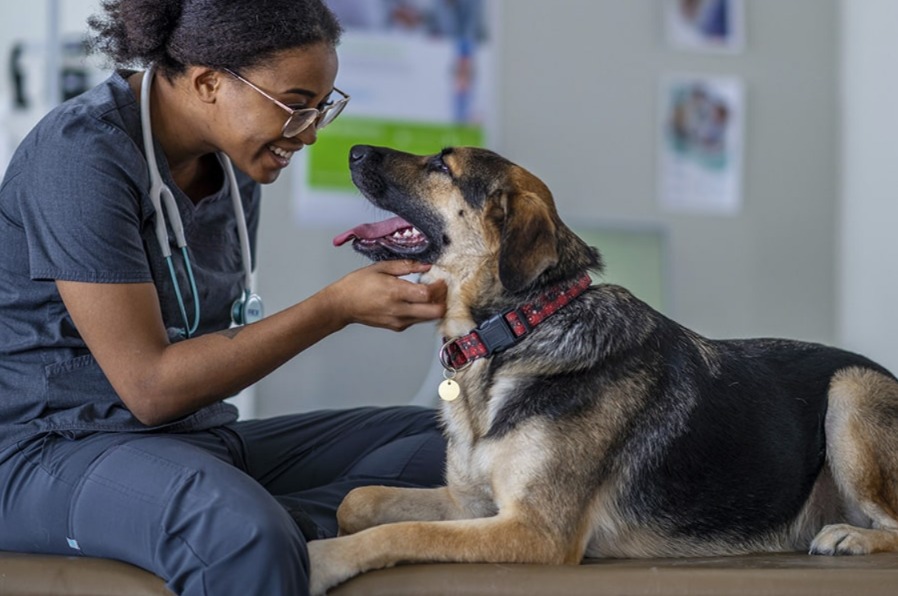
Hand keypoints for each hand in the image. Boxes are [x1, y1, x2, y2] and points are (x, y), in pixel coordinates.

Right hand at [327, 260, 446, 330]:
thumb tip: (426, 266)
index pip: (428, 294)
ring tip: (429, 293)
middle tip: (441, 289)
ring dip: (434, 306)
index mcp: (395, 292)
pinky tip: (416, 300)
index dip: (439, 288)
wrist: (342, 305)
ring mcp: (399, 321)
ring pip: (428, 318)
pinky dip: (422, 311)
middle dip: (442, 300)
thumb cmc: (358, 284)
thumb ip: (406, 266)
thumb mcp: (380, 267)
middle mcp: (399, 310)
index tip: (441, 280)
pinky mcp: (397, 327)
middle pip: (434, 312)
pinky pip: (417, 320)